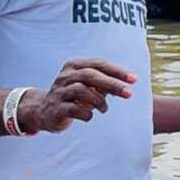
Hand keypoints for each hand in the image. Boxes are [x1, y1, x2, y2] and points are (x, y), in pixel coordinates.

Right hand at [18, 59, 136, 133]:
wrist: (44, 110)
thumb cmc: (74, 96)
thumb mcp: (90, 86)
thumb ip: (106, 83)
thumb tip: (129, 83)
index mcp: (75, 66)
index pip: (99, 64)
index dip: (117, 71)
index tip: (134, 80)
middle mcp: (66, 76)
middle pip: (91, 75)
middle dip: (112, 84)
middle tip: (129, 94)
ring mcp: (59, 92)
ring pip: (82, 91)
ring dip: (99, 101)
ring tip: (104, 109)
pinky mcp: (56, 108)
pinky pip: (74, 109)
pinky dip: (86, 113)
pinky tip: (89, 116)